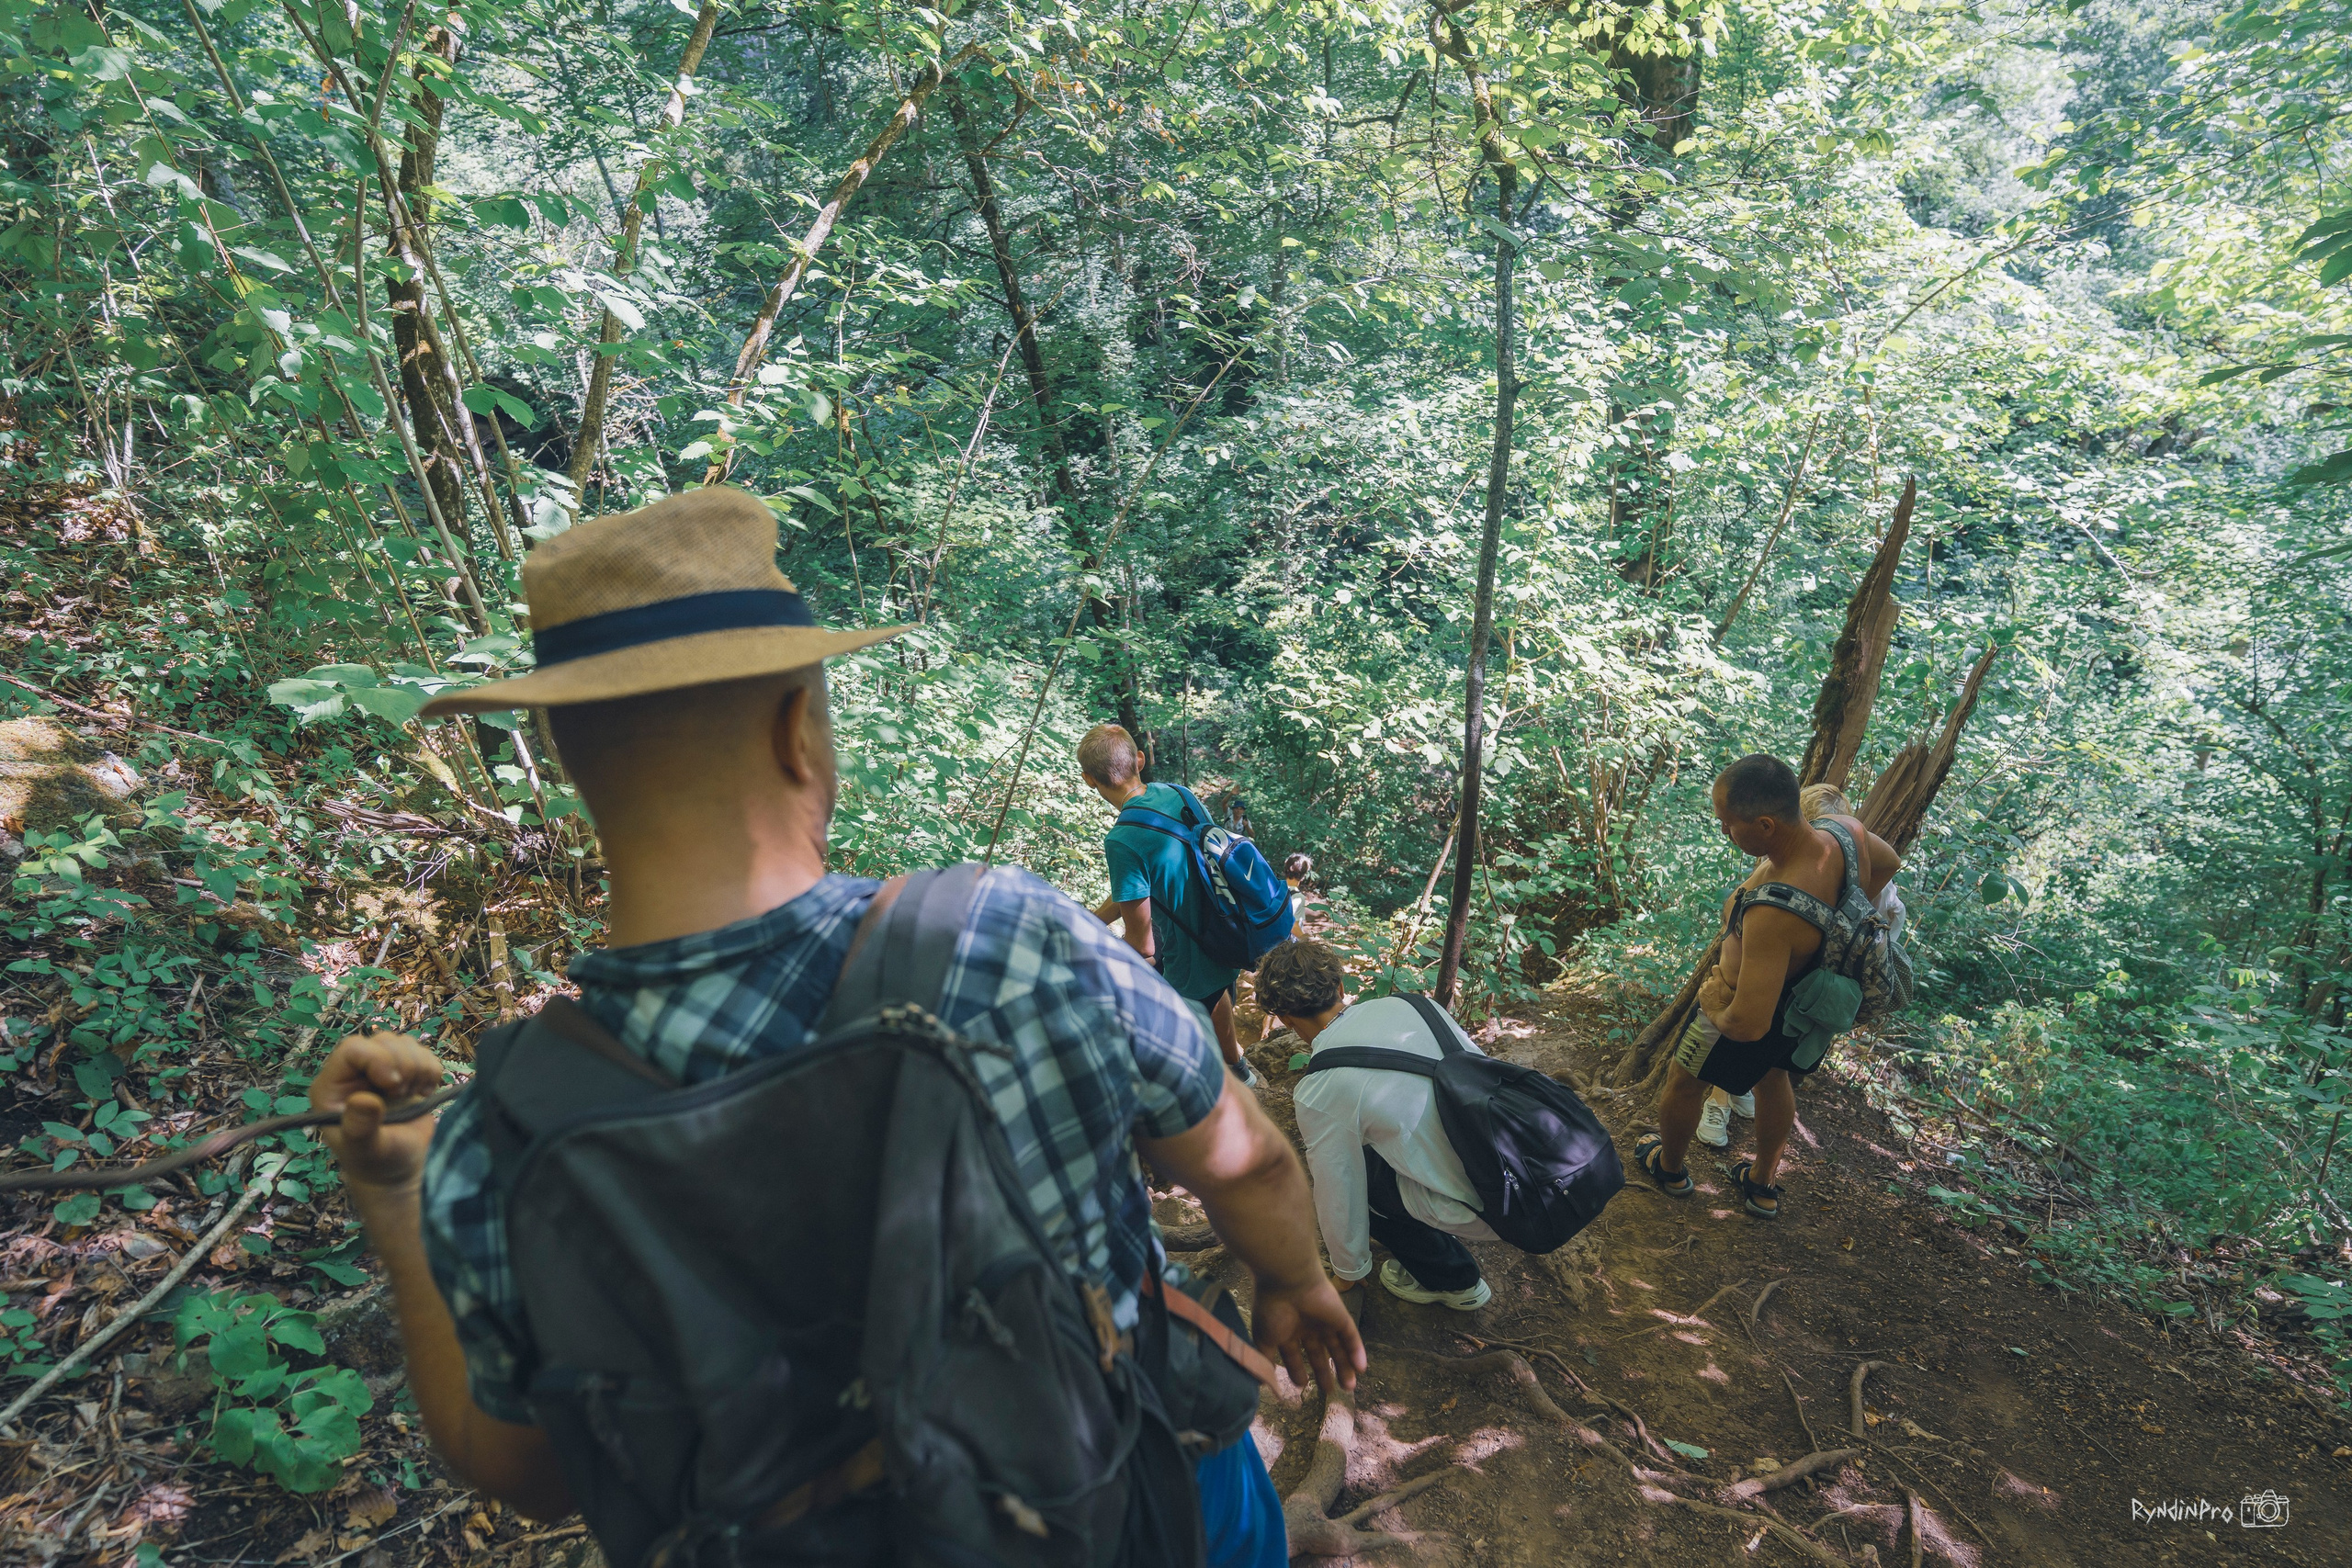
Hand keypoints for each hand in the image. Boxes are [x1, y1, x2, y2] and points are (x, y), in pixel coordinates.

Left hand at [311, 1030, 448, 1200]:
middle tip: (404, 1094)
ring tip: (414, 1094)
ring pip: (403, 1044)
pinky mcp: (404, 1071)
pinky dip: (431, 1069)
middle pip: (382, 1042)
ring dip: (418, 1067)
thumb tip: (363, 1100)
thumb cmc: (377, 1162)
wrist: (399, 1167)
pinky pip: (422, 1052)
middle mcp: (354, 1074)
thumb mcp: (366, 1149)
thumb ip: (360, 1126)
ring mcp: (380, 1070)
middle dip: (403, 1064)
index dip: (377, 1058)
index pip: (352, 1050)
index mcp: (332, 1087)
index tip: (394, 1085)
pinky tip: (424, 1092)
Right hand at [1252, 1275, 1365, 1393]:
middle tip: (1330, 1392)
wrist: (1287, 1280)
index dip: (1298, 1370)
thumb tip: (1264, 1384)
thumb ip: (1265, 1361)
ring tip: (1349, 1387)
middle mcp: (1306, 1326)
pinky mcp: (1340, 1316)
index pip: (1295, 1355)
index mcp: (1287, 1330)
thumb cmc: (1271, 1309)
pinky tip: (1360, 1369)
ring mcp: (1324, 1321)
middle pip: (1319, 1353)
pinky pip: (1351, 1336)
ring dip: (1344, 1366)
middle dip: (1324, 1372)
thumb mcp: (1263, 1339)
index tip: (1303, 1386)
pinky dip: (1356, 1352)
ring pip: (1337, 1347)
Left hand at [1698, 970, 1734, 1018]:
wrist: (1719, 1015)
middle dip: (1714, 981)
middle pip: (1711, 978)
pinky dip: (1704, 991)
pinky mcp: (1700, 996)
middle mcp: (1710, 984)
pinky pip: (1701, 989)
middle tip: (1719, 987)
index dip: (1716, 969)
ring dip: (1709, 986)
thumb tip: (1741, 979)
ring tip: (1714, 993)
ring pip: (1706, 984)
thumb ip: (1735, 985)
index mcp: (1719, 982)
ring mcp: (1704, 990)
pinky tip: (1709, 996)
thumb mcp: (1735, 994)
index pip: (1715, 969)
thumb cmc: (1730, 1004)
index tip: (1717, 970)